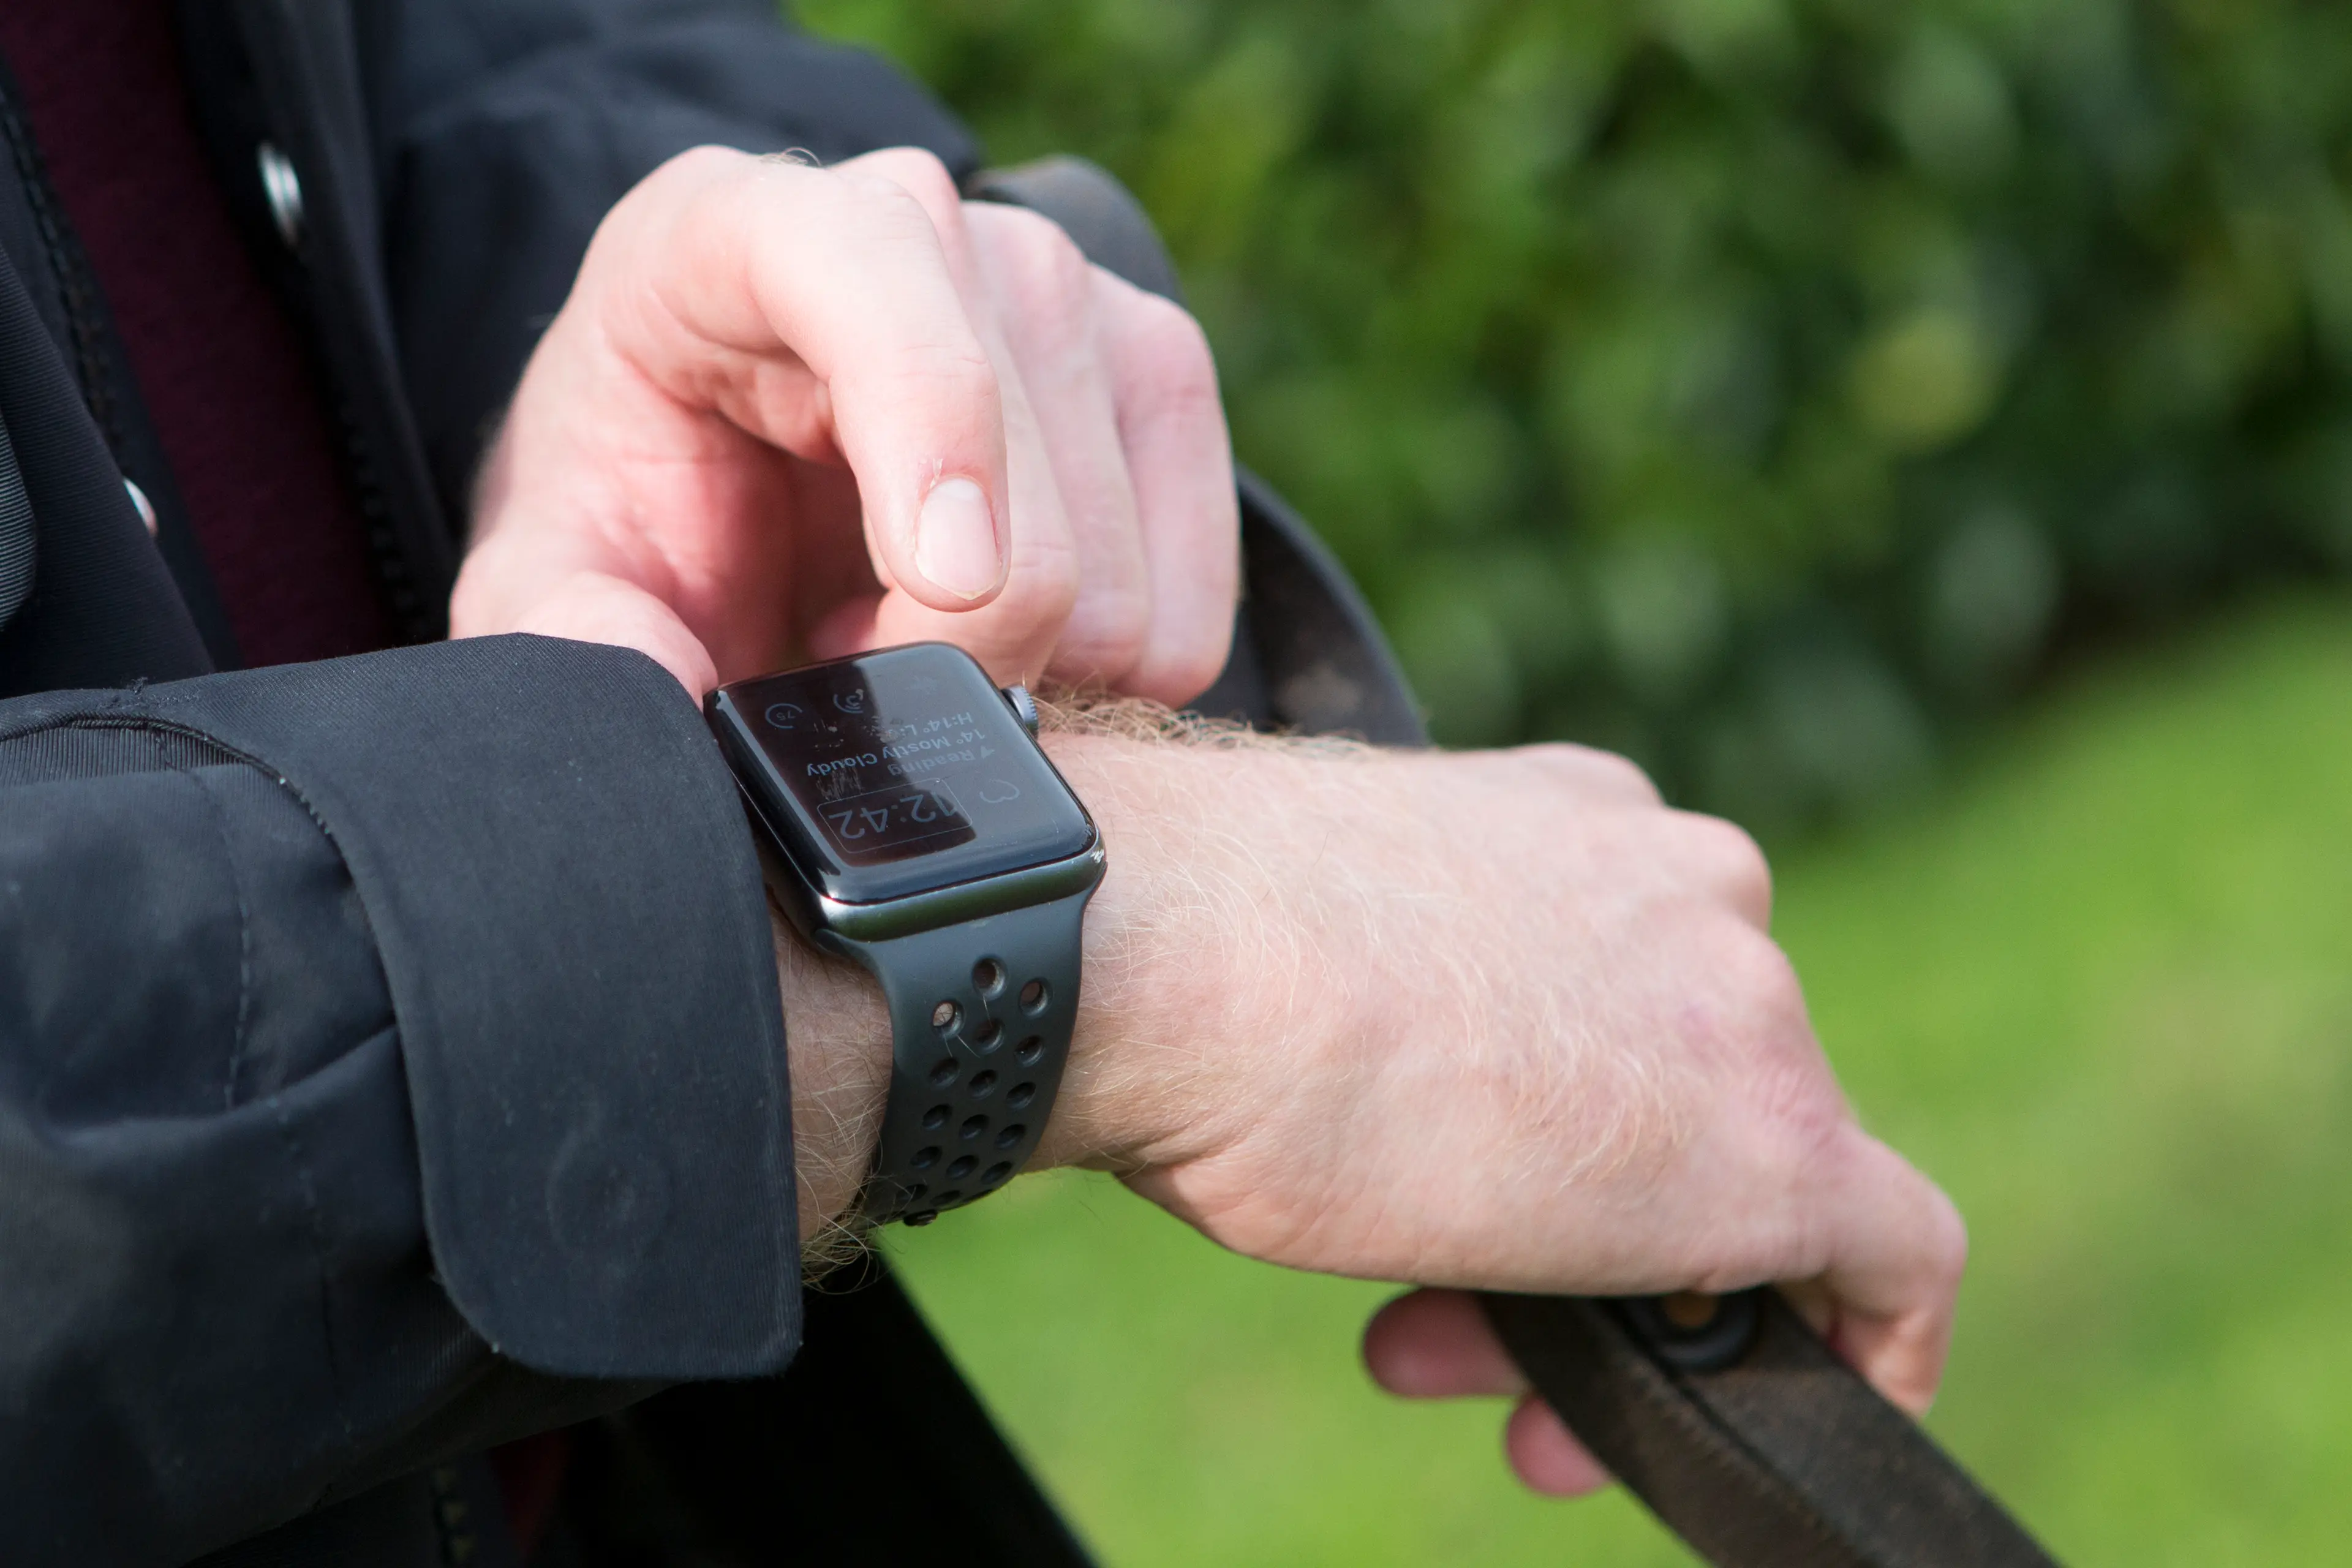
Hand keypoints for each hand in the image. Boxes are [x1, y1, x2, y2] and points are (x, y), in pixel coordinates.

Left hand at [451, 145, 1238, 705]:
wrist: (726, 478)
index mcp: (743, 232)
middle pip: (1030, 507)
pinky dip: (1101, 674)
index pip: (880, 277)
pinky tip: (1001, 627)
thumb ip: (576, 638)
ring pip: (1115, 587)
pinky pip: (1186, 617)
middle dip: (942, 651)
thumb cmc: (641, 510)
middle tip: (845, 653)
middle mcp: (928, 228)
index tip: (940, 594)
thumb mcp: (556, 575)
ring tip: (905, 626)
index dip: (934, 434)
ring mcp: (1069, 293)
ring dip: (1015, 670)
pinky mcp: (1157, 379)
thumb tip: (668, 697)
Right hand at [1039, 730, 1963, 1497]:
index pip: (1627, 992)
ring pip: (1743, 1180)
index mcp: (1579, 822)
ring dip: (1620, 1301)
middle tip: (1444, 1331)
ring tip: (1491, 1395)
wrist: (1174, 957)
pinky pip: (1892, 1254)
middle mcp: (1688, 887)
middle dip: (1574, 1226)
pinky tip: (1809, 1401)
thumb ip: (1407, 1001)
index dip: (1569, 1121)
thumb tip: (1392, 1090)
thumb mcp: (1318, 956)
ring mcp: (1744, 1005)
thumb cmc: (1181, 949)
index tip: (1483, 1195)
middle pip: (1684, 1090)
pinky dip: (1862, 1337)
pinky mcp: (1781, 1148)